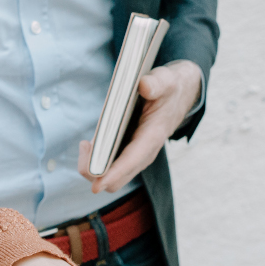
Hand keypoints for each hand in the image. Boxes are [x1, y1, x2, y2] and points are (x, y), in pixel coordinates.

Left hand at [79, 59, 201, 193]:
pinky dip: (97, 161)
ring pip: (112, 177)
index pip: (131, 161)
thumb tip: (144, 86)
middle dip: (95, 172)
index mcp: (153, 136)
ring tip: (85, 144)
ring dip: (94, 167)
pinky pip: (111, 168)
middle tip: (85, 145)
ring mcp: (137, 156)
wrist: (179, 95)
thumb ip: (157, 83)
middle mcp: (145, 153)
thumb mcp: (166, 80)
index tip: (96, 186)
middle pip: (117, 179)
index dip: (113, 174)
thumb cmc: (169, 88)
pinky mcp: (130, 153)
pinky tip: (90, 144)